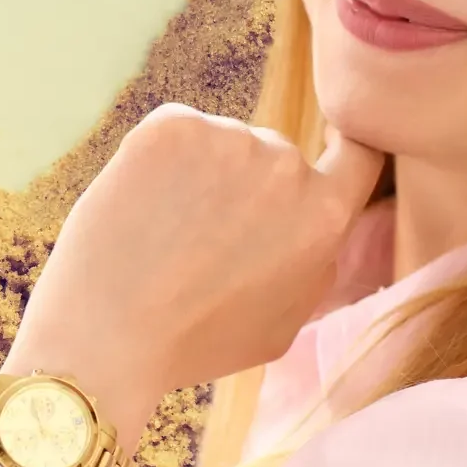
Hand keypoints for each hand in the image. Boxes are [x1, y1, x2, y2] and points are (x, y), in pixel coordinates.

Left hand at [0, 104, 386, 445]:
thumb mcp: (285, 320)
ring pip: (221, 143)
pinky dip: (156, 161)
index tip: (320, 154)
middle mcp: (286, 165)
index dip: (339, 152)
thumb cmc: (195, 341)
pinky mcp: (171, 125)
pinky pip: (174, 133)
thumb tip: (317, 230)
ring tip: (161, 233)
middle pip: (276, 154)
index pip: (357, 157)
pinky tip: (139, 209)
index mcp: (325, 215)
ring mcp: (228, 138)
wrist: (109, 335)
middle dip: (245, 185)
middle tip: (199, 236)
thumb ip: (313, 263)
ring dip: (198, 173)